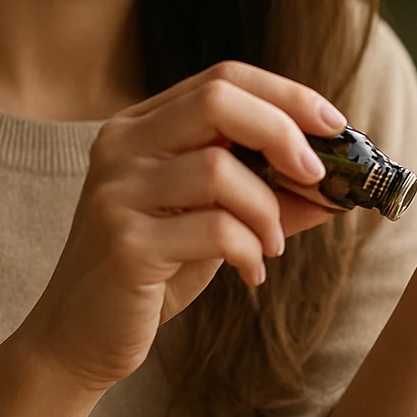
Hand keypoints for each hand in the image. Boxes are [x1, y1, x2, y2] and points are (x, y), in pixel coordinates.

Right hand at [15, 62, 344, 392]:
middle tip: (318, 175)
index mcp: (139, 126)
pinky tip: (251, 272)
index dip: (286, 94)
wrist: (78, 338)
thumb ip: (264, 197)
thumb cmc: (151, 274)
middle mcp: (120, 147)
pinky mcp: (125, 244)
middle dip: (283, 132)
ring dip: (267, 209)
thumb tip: (338, 188)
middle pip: (218, 101)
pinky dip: (249, 249)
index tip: (334, 125)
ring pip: (220, 168)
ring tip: (272, 245)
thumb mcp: (210, 223)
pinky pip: (214, 229)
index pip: (222, 78)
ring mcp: (117, 192)